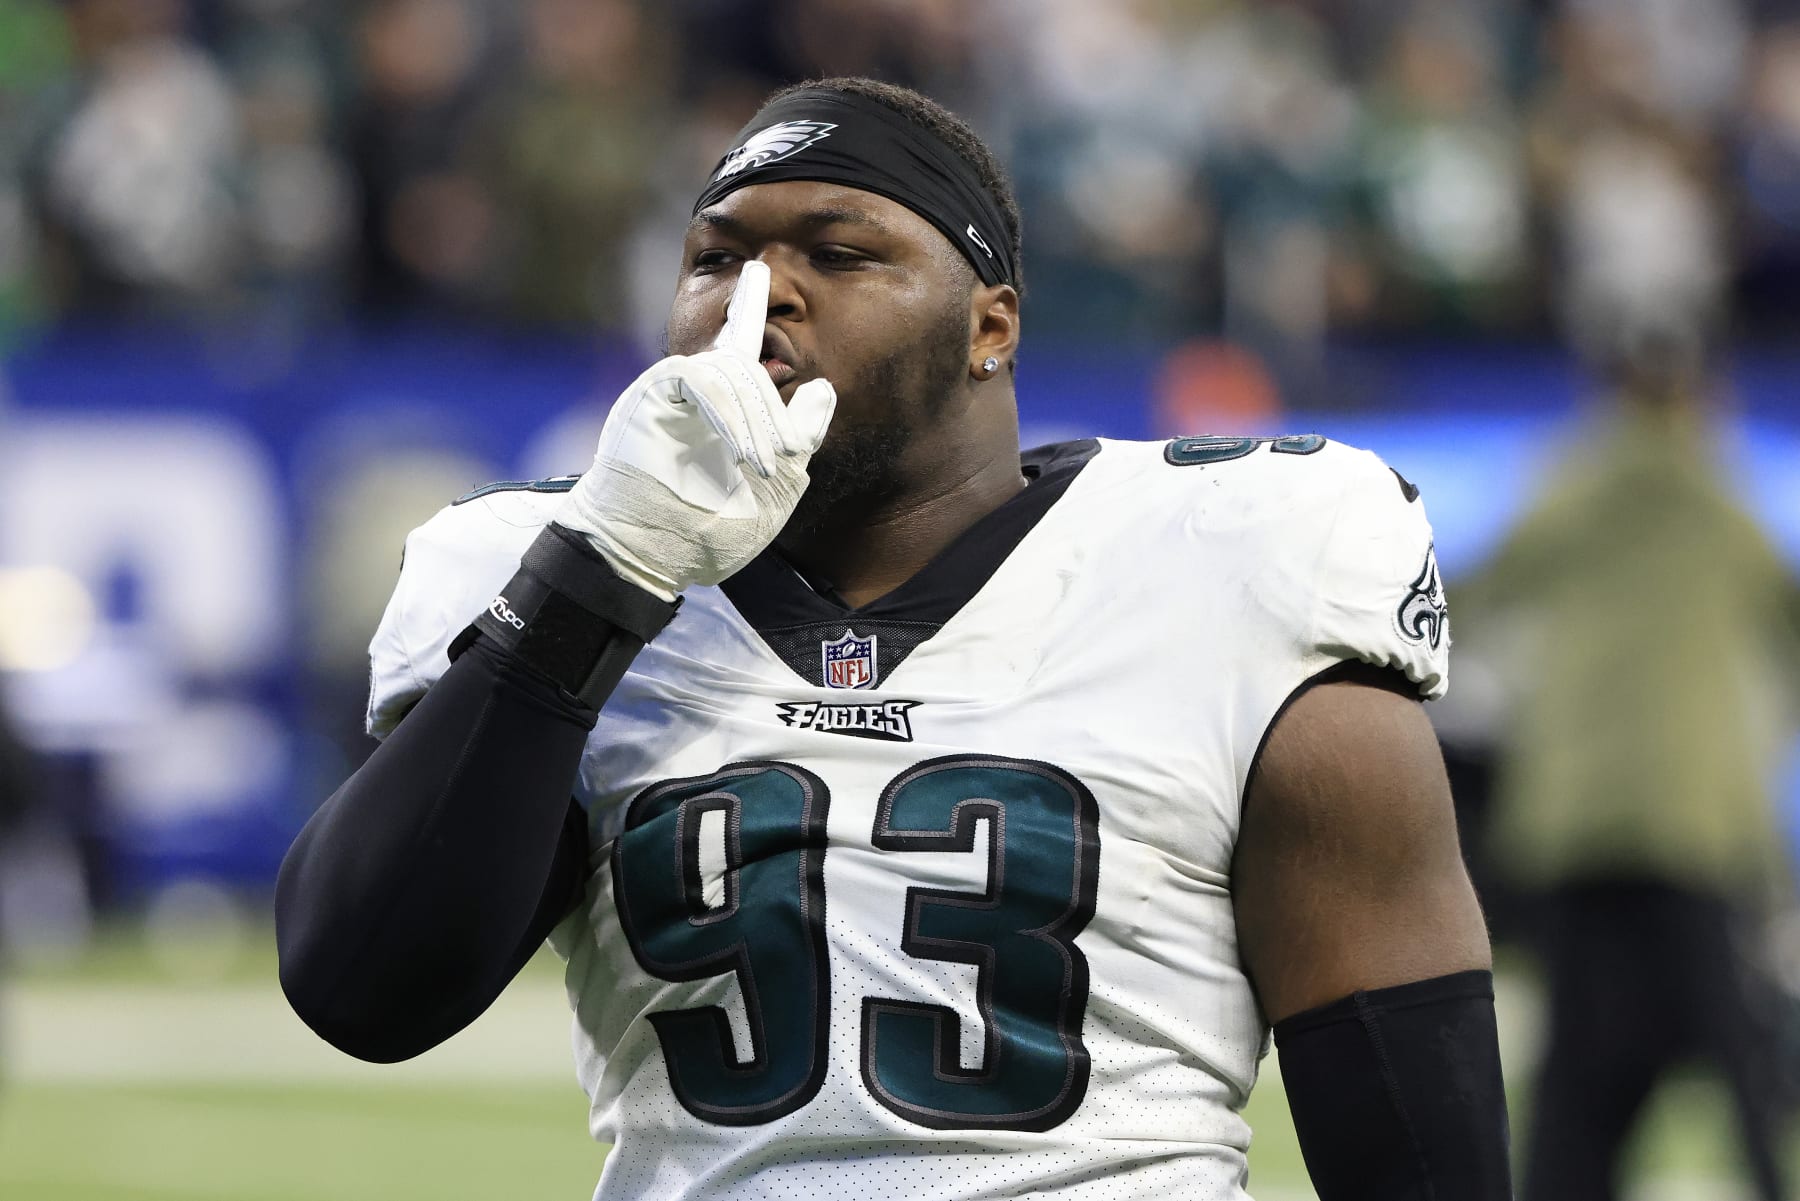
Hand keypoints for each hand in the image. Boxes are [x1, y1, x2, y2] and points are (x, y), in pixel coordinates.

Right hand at [555, 261, 836, 599]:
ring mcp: (671, 388)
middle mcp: (696, 388)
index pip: (742, 343)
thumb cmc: (711, 528)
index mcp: (726, 404)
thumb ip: (802, 435)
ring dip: (755, 420)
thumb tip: (825, 387)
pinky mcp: (653, 394)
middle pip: (748, 366)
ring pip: (729, 371)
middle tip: (784, 459)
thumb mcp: (780, 484)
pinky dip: (725, 413)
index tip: (759, 269)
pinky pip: (700, 379)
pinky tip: (736, 449)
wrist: (655, 553)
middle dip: (774, 412)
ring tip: (761, 467)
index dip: (749, 306)